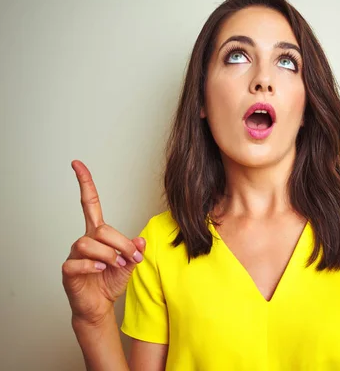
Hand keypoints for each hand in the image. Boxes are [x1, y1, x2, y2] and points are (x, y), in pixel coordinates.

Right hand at [62, 160, 144, 325]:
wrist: (100, 306)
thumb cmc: (111, 281)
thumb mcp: (130, 263)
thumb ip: (135, 250)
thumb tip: (140, 239)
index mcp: (99, 234)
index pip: (90, 203)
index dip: (85, 183)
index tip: (77, 164)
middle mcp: (85, 240)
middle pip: (101, 228)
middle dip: (121, 242)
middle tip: (132, 257)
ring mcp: (75, 255)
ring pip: (88, 242)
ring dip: (109, 254)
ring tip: (116, 265)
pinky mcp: (69, 270)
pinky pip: (77, 261)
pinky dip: (93, 265)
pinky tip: (102, 269)